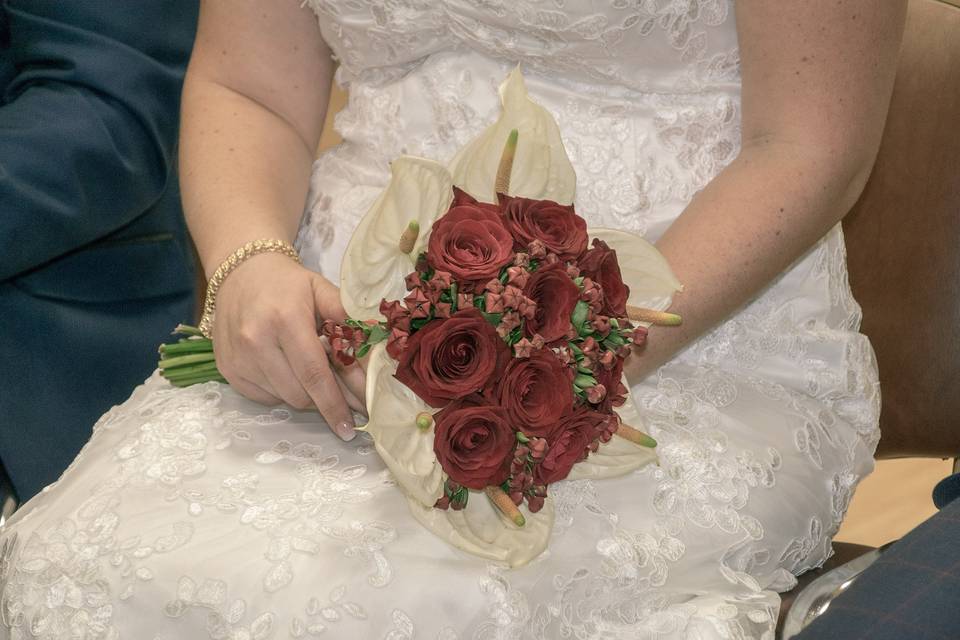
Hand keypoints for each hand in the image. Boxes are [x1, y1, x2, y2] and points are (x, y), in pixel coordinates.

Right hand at [211, 253, 364, 439]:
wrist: (239, 273)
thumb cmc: (288, 284)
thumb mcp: (323, 292)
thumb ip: (350, 323)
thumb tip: (375, 359)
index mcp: (285, 320)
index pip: (314, 374)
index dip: (334, 404)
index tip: (350, 428)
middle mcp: (256, 342)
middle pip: (300, 394)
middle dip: (325, 399)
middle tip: (341, 391)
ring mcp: (238, 359)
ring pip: (284, 399)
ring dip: (304, 393)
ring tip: (308, 368)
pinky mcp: (228, 370)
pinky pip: (266, 397)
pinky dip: (282, 390)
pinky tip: (285, 367)